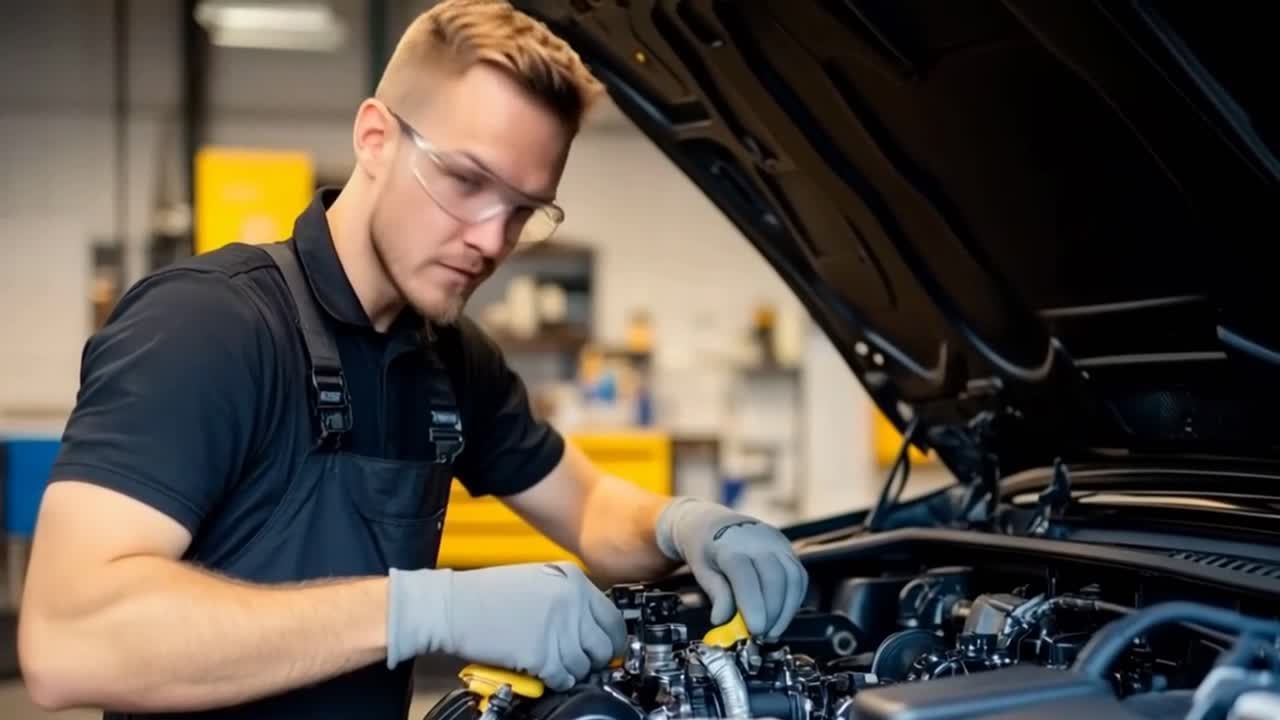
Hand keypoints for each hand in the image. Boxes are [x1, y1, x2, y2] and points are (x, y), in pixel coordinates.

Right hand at [386, 561, 627, 690]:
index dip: (612, 640)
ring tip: (555, 665)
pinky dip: (557, 681)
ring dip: (573, 671)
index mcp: (572, 580)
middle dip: (595, 659)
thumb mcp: (538, 580)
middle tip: (581, 661)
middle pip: (604, 645)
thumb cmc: (486, 594)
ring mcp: (558, 629)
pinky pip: (564, 678)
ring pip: (585, 666)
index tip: (609, 649)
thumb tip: (592, 627)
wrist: (451, 607)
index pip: (613, 618)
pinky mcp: (541, 655)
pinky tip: (544, 673)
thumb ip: (569, 599)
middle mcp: (571, 602)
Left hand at [656, 497, 807, 639]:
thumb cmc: (705, 548)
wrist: (712, 522)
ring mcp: (776, 543)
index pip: (746, 575)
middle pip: (775, 577)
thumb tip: (723, 620)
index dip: (753, 604)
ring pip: (793, 578)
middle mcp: (758, 540)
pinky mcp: (787, 548)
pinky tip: (781, 616)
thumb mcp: (702, 570)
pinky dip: (794, 600)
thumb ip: (717, 594)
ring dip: (786, 610)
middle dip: (773, 612)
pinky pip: (799, 576)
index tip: (754, 629)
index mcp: (730, 545)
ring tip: (772, 631)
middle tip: (762, 636)